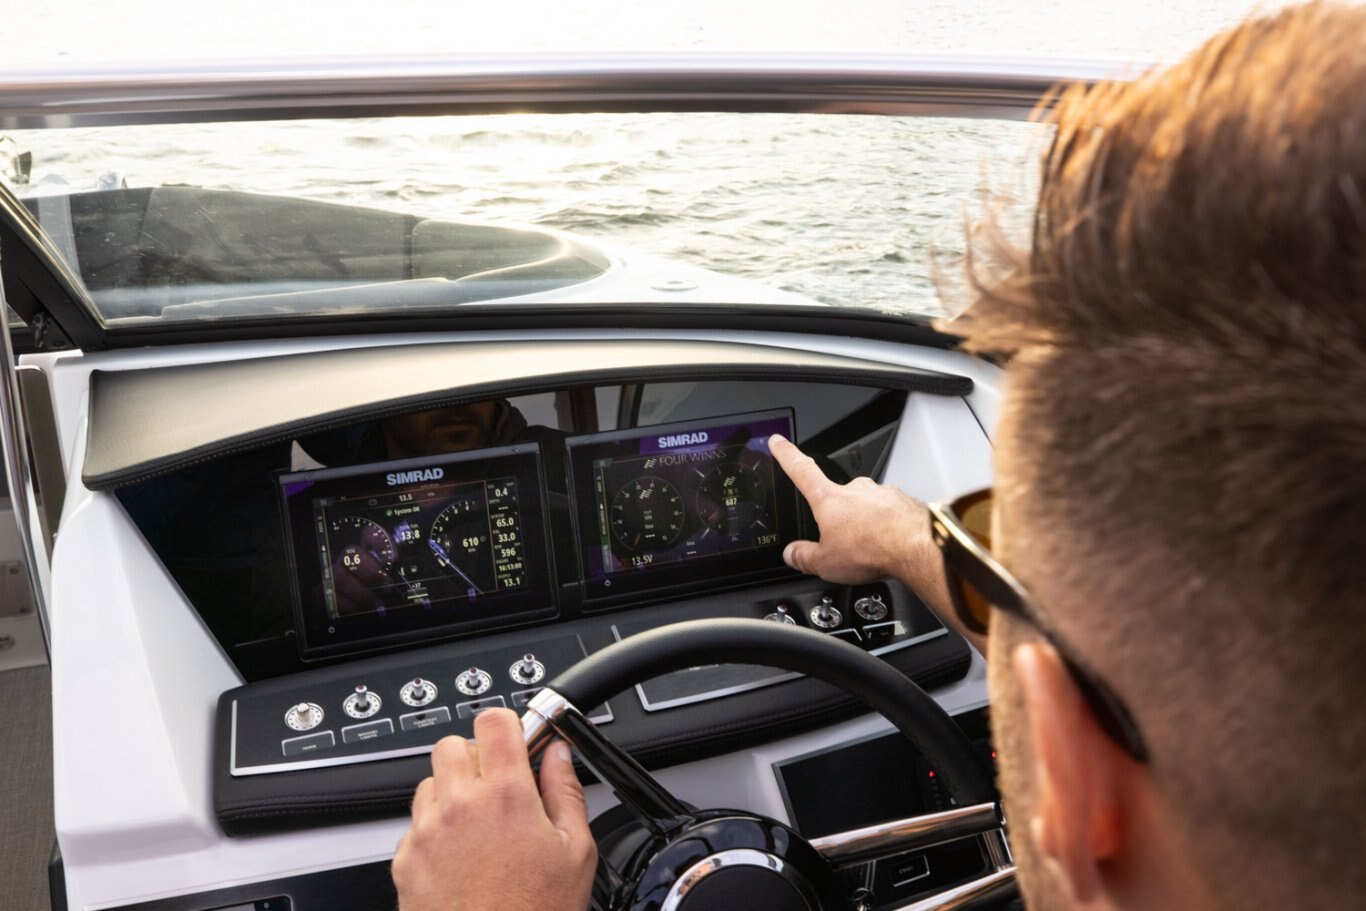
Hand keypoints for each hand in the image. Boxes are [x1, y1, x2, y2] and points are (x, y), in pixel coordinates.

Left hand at [393, 709, 595, 910]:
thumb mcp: (576, 852)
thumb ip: (566, 791)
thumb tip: (560, 755)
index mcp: (505, 794)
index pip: (493, 720)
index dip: (508, 724)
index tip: (519, 741)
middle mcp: (458, 806)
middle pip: (453, 744)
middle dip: (477, 758)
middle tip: (499, 787)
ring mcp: (426, 832)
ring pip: (430, 783)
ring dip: (452, 793)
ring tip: (481, 829)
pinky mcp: (405, 860)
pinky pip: (415, 825)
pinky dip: (435, 832)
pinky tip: (463, 859)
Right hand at [769, 435, 956, 626]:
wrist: (915, 546)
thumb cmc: (872, 548)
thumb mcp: (825, 563)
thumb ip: (805, 556)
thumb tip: (792, 554)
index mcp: (829, 500)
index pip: (801, 471)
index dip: (787, 455)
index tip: (779, 442)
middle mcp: (855, 489)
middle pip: (838, 498)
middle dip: (839, 517)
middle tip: (845, 543)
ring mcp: (880, 493)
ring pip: (866, 506)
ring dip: (866, 523)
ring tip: (871, 549)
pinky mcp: (902, 501)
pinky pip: (889, 512)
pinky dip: (887, 526)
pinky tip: (890, 544)